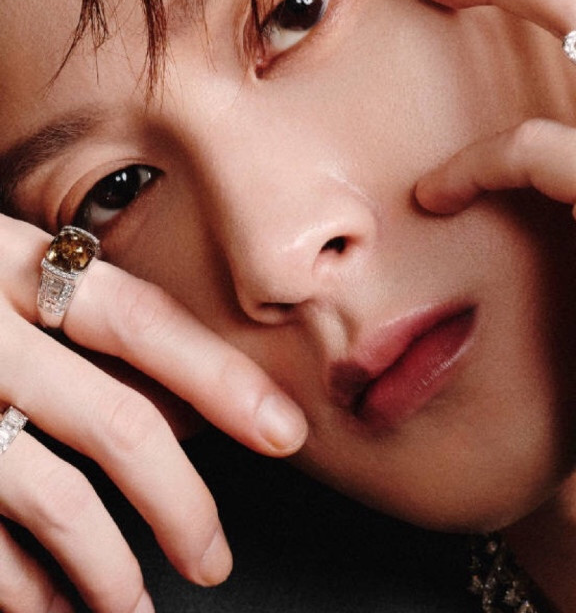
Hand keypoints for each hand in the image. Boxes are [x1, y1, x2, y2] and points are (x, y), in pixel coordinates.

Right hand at [0, 217, 307, 611]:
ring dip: (108, 568)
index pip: (144, 321)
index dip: (222, 379)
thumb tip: (180, 404)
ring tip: (138, 609)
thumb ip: (76, 318)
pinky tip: (56, 608)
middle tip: (214, 557)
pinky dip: (24, 585)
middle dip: (181, 502)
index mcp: (8, 261)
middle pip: (116, 422)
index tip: (283, 432)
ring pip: (51, 497)